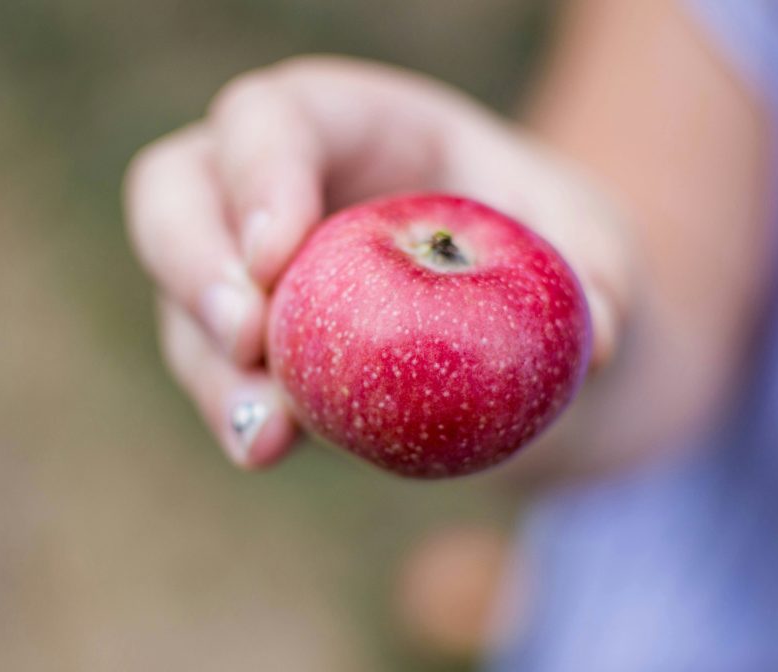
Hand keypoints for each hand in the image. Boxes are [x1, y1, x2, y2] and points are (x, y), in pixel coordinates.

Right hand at [124, 56, 629, 470]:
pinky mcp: (256, 343)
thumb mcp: (595, 249)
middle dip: (190, 259)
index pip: (278, 116)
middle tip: (245, 338)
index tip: (277, 257)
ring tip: (262, 435)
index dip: (259, 171)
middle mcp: (285, 184)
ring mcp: (256, 267)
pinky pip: (215, 371)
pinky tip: (264, 449)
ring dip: (207, 366)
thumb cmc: (552, 257)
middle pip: (180, 188)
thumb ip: (597, 280)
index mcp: (361, 123)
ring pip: (183, 296)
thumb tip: (595, 343)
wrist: (527, 326)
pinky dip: (234, 412)